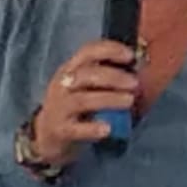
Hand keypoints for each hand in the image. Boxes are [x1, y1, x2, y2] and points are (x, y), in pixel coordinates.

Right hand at [31, 40, 138, 166]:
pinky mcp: (60, 130)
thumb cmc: (75, 107)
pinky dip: (93, 128)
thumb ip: (105, 77)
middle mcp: (63, 85)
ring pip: (84, 100)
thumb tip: (138, 71)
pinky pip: (77, 129)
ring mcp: (59, 108)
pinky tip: (109, 128)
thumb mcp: (85, 87)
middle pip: (87, 75)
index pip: (87, 52)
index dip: (109, 50)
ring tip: (129, 101)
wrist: (48, 136)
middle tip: (135, 83)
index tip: (130, 55)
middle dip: (113, 77)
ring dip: (109, 99)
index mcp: (70, 69)